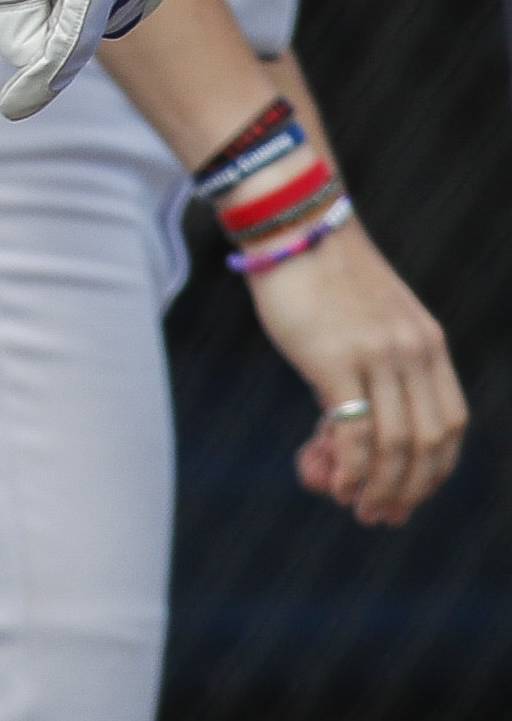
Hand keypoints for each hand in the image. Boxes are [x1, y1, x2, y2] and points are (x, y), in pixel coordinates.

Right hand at [246, 218, 468, 527]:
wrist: (290, 223)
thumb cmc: (315, 273)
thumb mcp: (359, 323)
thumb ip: (364, 371)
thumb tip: (339, 433)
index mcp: (427, 343)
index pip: (450, 424)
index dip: (432, 470)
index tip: (406, 494)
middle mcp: (413, 352)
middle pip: (430, 443)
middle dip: (408, 489)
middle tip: (381, 516)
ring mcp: (377, 356)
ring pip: (396, 445)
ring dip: (380, 488)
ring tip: (357, 508)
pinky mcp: (334, 359)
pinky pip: (355, 430)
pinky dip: (350, 467)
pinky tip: (334, 482)